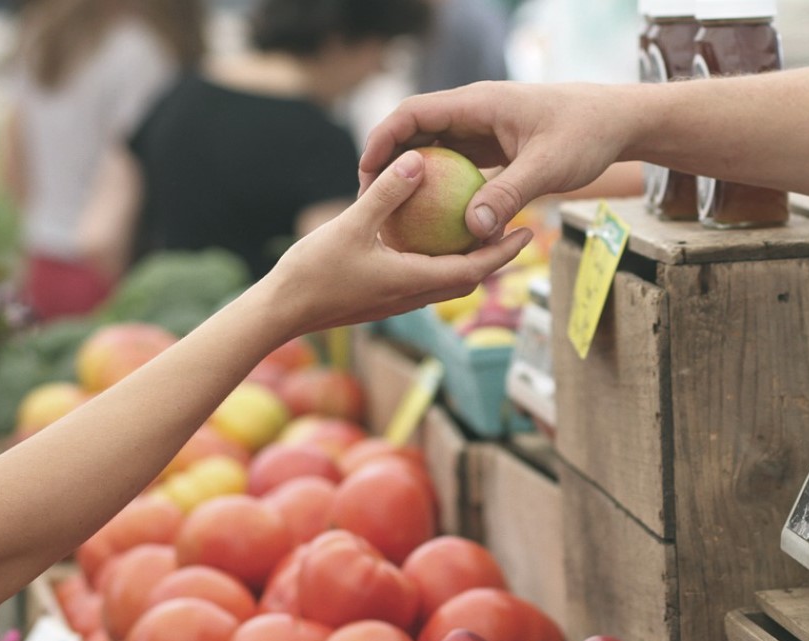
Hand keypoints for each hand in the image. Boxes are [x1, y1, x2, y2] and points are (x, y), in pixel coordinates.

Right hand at [266, 149, 533, 337]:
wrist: (280, 312)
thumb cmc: (313, 272)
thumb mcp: (351, 225)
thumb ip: (386, 194)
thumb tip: (418, 160)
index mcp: (414, 282)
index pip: (475, 269)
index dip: (504, 252)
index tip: (528, 232)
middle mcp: (412, 296)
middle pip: (468, 278)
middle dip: (495, 256)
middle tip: (515, 228)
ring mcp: (397, 300)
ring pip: (445, 281)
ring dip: (468, 260)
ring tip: (480, 231)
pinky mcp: (381, 298)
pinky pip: (422, 278)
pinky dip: (438, 260)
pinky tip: (429, 237)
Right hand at [359, 81, 633, 241]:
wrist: (617, 122)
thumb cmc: (586, 135)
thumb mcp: (548, 167)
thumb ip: (509, 195)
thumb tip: (473, 230)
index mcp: (478, 104)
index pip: (414, 113)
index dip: (383, 140)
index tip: (366, 173)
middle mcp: (475, 113)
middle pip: (416, 132)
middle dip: (390, 163)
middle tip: (370, 201)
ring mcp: (484, 130)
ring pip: (435, 150)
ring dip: (414, 177)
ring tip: (394, 214)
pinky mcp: (495, 147)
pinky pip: (458, 166)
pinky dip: (443, 188)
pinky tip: (436, 221)